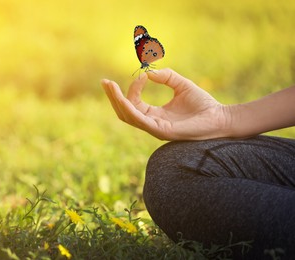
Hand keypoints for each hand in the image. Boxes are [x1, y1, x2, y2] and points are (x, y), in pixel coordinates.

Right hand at [101, 68, 229, 140]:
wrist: (221, 117)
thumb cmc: (204, 105)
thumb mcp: (181, 85)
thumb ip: (166, 76)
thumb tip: (148, 73)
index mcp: (155, 115)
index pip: (134, 102)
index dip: (134, 87)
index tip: (143, 74)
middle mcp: (152, 123)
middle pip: (124, 112)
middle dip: (113, 97)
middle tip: (104, 82)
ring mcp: (155, 129)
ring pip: (127, 117)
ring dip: (117, 101)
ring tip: (109, 86)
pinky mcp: (161, 131)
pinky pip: (139, 120)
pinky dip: (130, 108)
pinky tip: (125, 97)